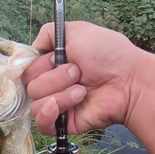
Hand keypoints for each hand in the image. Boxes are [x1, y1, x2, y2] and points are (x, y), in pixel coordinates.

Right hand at [23, 21, 137, 135]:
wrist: (128, 80)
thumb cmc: (108, 54)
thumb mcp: (77, 30)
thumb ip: (48, 32)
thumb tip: (32, 47)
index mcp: (52, 64)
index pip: (26, 69)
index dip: (37, 65)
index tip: (54, 59)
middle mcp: (52, 84)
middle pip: (30, 86)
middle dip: (54, 77)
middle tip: (78, 72)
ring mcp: (57, 105)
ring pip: (36, 103)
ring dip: (61, 93)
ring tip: (83, 89)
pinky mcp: (63, 123)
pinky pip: (42, 123)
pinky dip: (51, 113)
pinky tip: (69, 104)